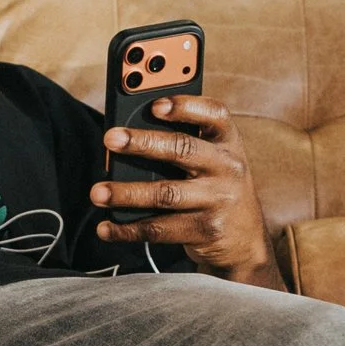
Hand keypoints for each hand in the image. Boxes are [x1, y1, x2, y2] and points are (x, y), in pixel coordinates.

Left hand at [92, 96, 277, 287]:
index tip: (155, 104)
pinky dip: (129, 229)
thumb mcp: (213, 159)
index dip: (186, 107)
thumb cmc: (215, 188)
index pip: (214, 115)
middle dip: (143, 143)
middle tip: (110, 138)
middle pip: (183, 149)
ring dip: (127, 193)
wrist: (246, 241)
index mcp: (228, 142)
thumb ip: (183, 142)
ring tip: (98, 192)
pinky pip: (160, 229)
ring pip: (166, 194)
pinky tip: (106, 227)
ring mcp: (218, 200)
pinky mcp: (205, 231)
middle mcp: (227, 167)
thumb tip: (127, 135)